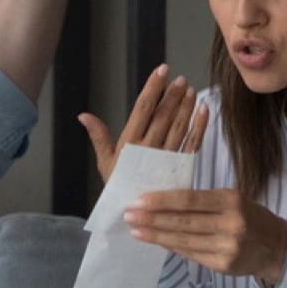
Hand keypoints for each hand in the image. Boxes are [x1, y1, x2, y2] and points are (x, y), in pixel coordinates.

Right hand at [79, 63, 208, 184]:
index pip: (142, 109)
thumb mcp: (105, 163)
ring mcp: (166, 159)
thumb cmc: (118, 187)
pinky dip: (200, 127)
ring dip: (186, 107)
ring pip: (179, 127)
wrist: (136, 216)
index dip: (152, 88)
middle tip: (180, 79)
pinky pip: (193, 144)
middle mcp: (149, 149)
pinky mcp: (181, 168)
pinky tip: (203, 110)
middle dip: (172, 95)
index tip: (161, 70)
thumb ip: (98, 136)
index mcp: (129, 144)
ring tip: (190, 90)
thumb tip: (83, 115)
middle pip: (163, 116)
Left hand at [123, 189, 286, 286]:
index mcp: (231, 200)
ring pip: (184, 241)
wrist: (276, 246)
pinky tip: (157, 242)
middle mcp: (231, 224)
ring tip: (136, 230)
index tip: (139, 201)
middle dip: (152, 219)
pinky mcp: (223, 266)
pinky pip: (191, 255)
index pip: (190, 200)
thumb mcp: (231, 200)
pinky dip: (171, 247)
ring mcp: (227, 247)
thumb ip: (202, 202)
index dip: (162, 201)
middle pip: (183, 222)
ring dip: (156, 236)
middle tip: (128, 216)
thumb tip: (161, 203)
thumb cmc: (248, 216)